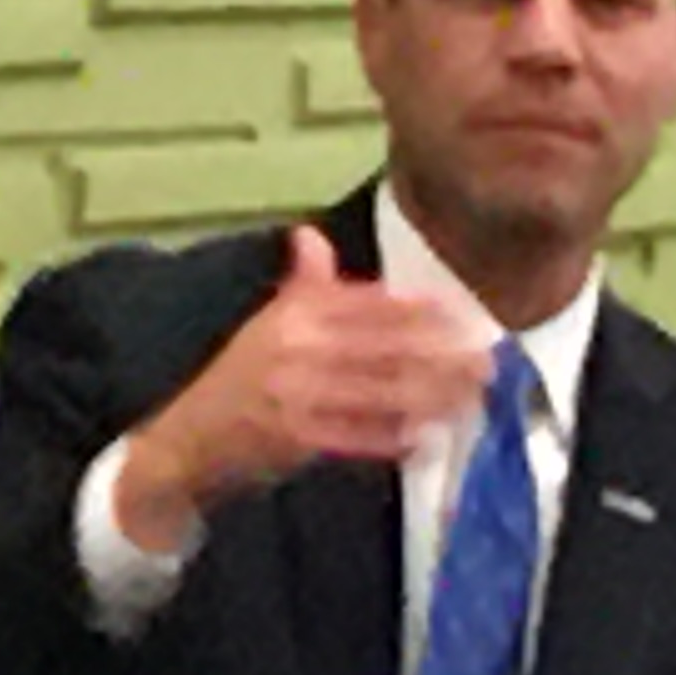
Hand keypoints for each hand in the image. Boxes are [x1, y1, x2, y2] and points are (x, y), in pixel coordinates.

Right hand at [110, 226, 493, 546]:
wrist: (187, 440)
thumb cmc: (237, 380)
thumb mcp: (265, 324)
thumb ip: (300, 284)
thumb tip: (309, 234)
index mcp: (293, 315)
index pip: (371, 306)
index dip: (423, 313)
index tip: (464, 321)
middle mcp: (294, 348)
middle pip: (386, 347)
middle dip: (442, 356)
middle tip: (488, 362)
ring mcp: (293, 394)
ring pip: (379, 392)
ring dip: (431, 397)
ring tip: (471, 398)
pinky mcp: (293, 437)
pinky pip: (356, 437)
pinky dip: (393, 438)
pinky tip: (425, 437)